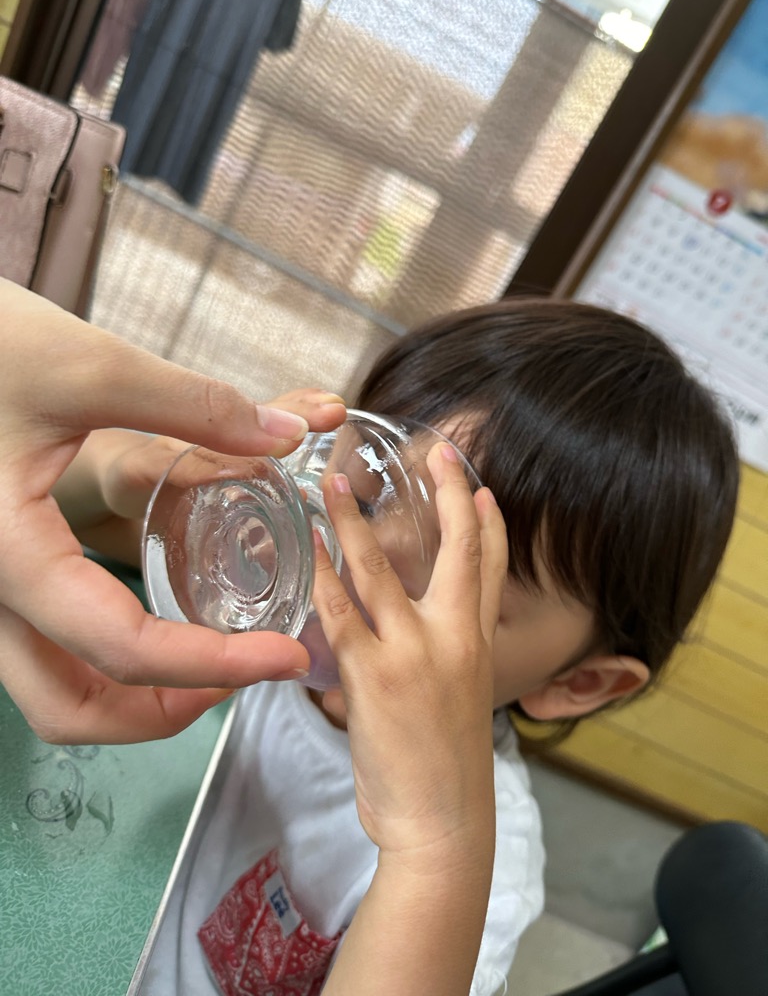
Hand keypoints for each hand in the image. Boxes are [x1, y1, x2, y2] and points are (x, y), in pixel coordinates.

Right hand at [0, 279, 344, 742]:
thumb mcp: (90, 366)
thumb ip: (196, 406)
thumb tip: (288, 435)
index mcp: (12, 554)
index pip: (124, 649)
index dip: (216, 666)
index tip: (284, 655)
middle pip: (72, 706)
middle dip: (166, 710)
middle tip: (244, 668)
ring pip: (52, 688)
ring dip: (134, 697)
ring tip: (213, 656)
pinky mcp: (1, 566)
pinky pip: (48, 648)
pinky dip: (108, 659)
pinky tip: (162, 616)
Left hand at [313, 443, 507, 994]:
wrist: (441, 820)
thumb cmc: (445, 766)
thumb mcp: (462, 699)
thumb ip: (444, 656)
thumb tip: (412, 633)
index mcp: (478, 643)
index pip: (491, 568)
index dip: (489, 522)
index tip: (481, 486)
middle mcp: (454, 637)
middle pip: (459, 549)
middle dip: (449, 494)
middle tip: (436, 450)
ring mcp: (414, 652)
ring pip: (384, 569)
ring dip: (357, 521)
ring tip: (335, 483)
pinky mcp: (373, 674)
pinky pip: (340, 612)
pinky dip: (321, 575)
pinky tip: (307, 548)